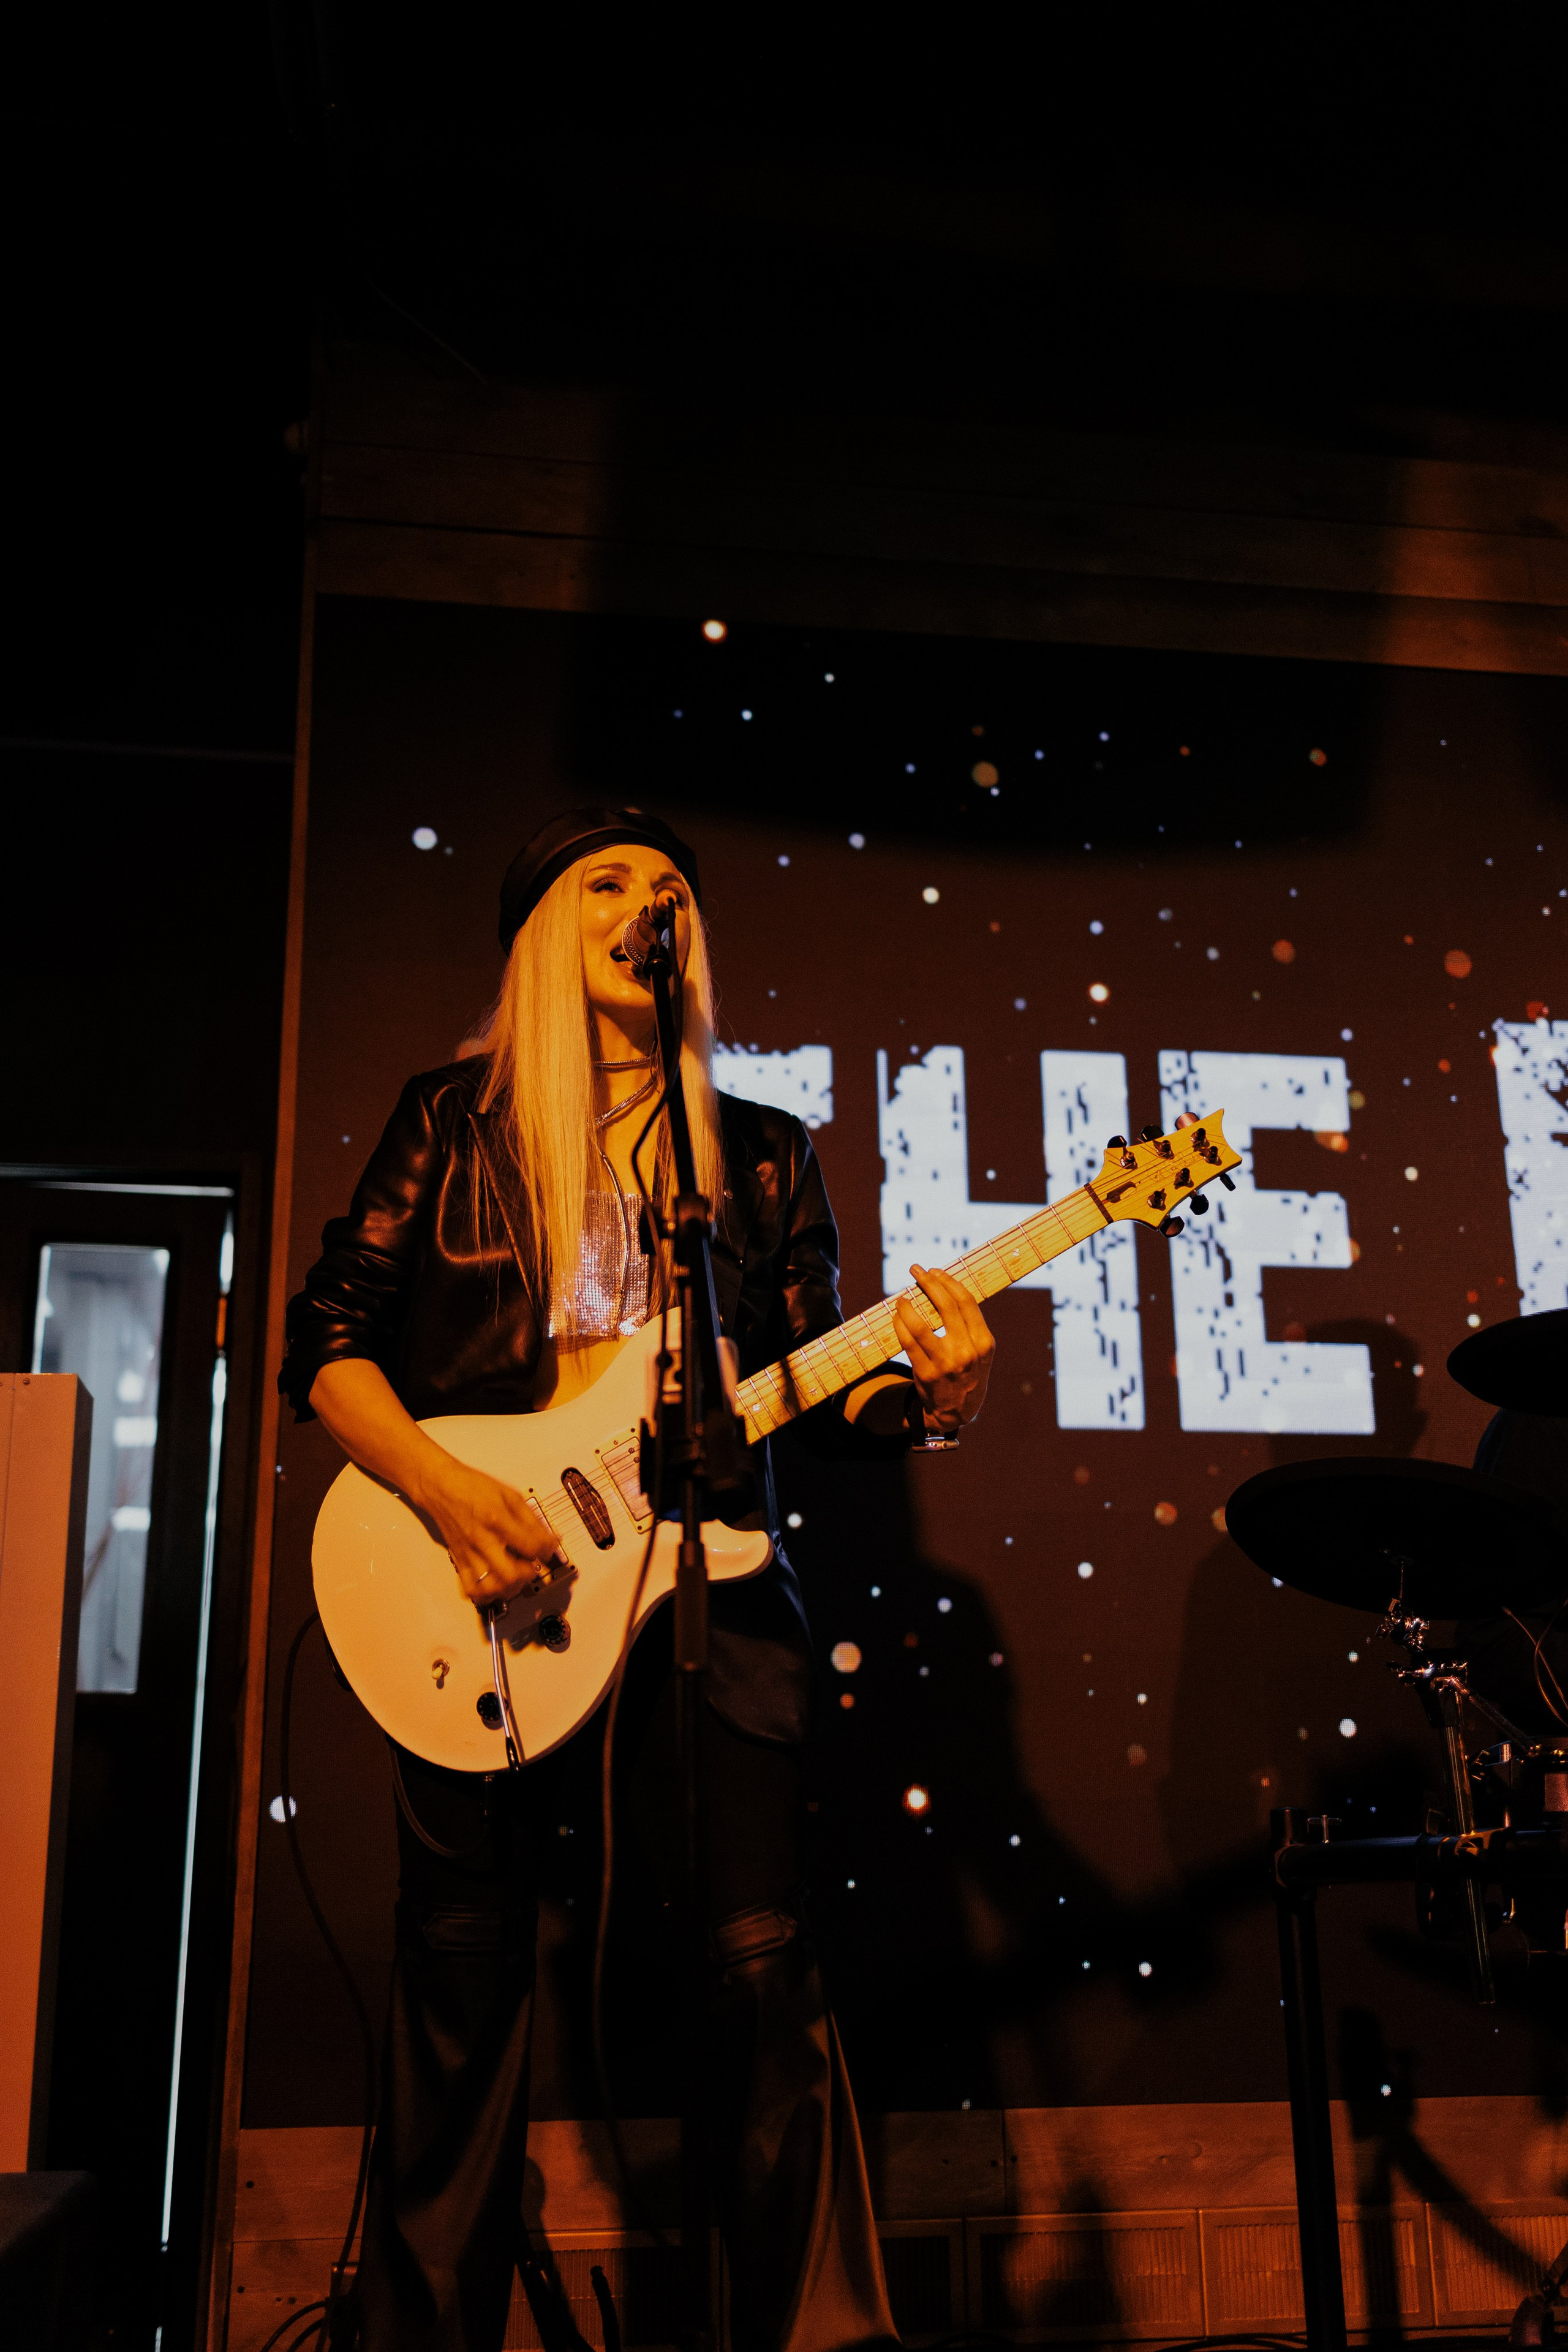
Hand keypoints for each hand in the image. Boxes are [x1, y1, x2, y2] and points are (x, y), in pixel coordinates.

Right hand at [415, 1452, 563, 1606]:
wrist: (440, 1487)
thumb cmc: (474, 1487)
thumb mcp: (509, 1494)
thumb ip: (531, 1519)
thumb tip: (551, 1540)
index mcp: (497, 1518)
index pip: (530, 1546)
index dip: (547, 1551)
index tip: (549, 1548)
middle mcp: (482, 1540)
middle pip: (510, 1574)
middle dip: (528, 1574)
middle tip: (532, 1565)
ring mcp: (469, 1553)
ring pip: (491, 1587)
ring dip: (509, 1587)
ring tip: (516, 1575)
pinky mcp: (458, 1561)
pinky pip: (471, 1589)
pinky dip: (487, 1594)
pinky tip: (496, 1584)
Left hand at [893, 1265, 995, 1431]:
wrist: (957, 1411)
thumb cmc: (968, 1373)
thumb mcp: (980, 1351)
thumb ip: (970, 1324)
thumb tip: (946, 1287)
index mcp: (984, 1342)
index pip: (966, 1301)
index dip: (948, 1282)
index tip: (935, 1271)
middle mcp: (968, 1351)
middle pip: (946, 1306)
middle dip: (929, 1283)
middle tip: (916, 1271)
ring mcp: (946, 1363)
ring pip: (921, 1324)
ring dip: (908, 1305)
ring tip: (902, 1297)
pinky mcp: (926, 1373)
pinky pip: (908, 1342)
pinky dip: (900, 1325)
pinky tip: (897, 1316)